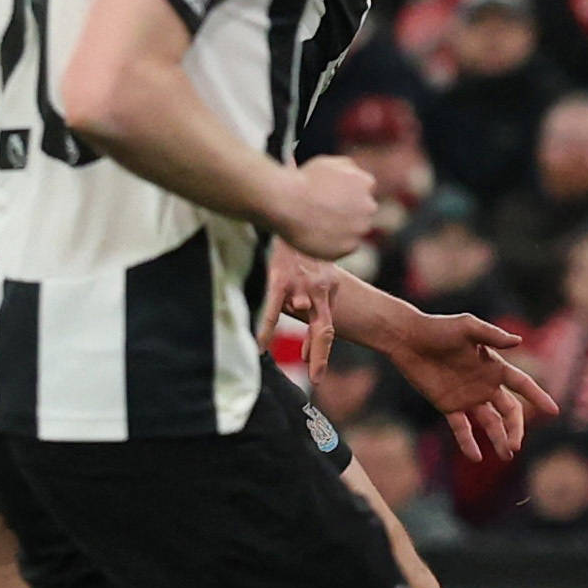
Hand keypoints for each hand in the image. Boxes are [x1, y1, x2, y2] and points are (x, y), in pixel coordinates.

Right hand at [263, 240, 345, 380]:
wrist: (294, 210)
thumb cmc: (298, 246)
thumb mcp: (312, 273)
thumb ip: (309, 305)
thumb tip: (302, 341)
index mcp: (327, 288)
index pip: (326, 328)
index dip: (320, 353)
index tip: (316, 375)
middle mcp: (319, 289)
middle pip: (324, 330)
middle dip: (320, 356)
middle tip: (316, 378)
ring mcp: (301, 284)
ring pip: (301, 318)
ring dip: (293, 334)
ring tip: (279, 356)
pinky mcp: (282, 278)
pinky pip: (273, 308)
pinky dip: (266, 328)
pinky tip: (259, 345)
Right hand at [274, 155, 376, 257]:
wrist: (286, 203)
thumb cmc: (303, 180)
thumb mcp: (328, 162)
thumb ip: (348, 167)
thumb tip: (355, 174)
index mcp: (366, 183)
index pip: (364, 191)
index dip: (347, 195)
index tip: (332, 198)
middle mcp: (368, 206)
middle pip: (363, 213)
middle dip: (349, 213)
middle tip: (325, 213)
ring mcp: (359, 229)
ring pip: (355, 232)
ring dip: (342, 230)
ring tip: (318, 225)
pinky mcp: (347, 248)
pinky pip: (344, 248)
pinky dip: (334, 245)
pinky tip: (318, 237)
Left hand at [387, 308, 556, 459]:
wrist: (408, 339)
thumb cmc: (439, 328)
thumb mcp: (467, 327)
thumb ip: (492, 335)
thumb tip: (518, 341)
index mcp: (494, 366)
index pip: (522, 384)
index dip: (538, 397)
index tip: (553, 411)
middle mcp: (485, 384)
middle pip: (509, 410)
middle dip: (515, 428)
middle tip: (515, 446)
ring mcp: (467, 397)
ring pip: (490, 423)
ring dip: (499, 439)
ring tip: (506, 455)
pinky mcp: (448, 405)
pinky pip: (462, 428)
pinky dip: (468, 443)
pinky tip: (476, 456)